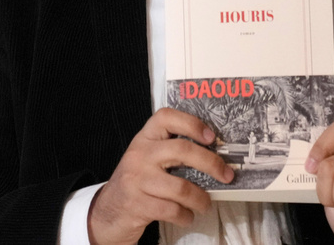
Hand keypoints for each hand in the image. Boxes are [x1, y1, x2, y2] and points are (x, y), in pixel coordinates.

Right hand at [87, 108, 233, 244]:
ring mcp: (137, 180)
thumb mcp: (148, 158)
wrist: (107, 211)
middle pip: (182, 150)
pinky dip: (185, 215)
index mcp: (145, 138)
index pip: (166, 117)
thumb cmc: (137, 182)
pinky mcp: (137, 205)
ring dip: (201, 198)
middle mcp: (139, 155)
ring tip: (206, 204)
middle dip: (212, 164)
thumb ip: (172, 150)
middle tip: (226, 175)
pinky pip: (172, 210)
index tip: (211, 137)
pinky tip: (187, 216)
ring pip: (181, 187)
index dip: (192, 123)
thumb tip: (215, 155)